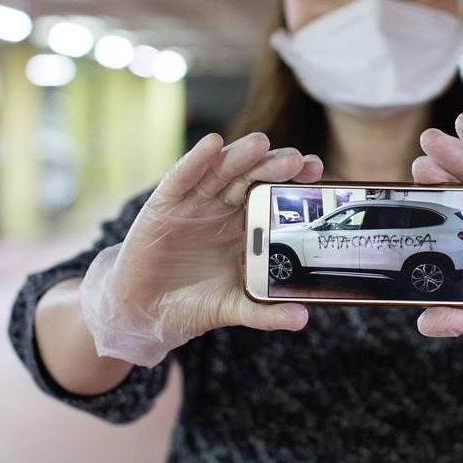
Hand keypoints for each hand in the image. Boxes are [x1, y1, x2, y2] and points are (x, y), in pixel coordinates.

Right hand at [79, 132, 322, 366]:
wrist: (145, 313)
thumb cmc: (192, 303)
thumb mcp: (233, 308)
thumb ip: (265, 312)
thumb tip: (302, 318)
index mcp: (245, 227)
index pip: (273, 196)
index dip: (293, 182)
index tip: (317, 172)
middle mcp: (222, 208)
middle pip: (252, 177)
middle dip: (274, 166)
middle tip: (296, 160)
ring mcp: (194, 203)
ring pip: (221, 171)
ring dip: (240, 156)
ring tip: (261, 144)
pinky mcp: (164, 205)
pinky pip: (181, 178)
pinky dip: (195, 160)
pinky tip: (212, 144)